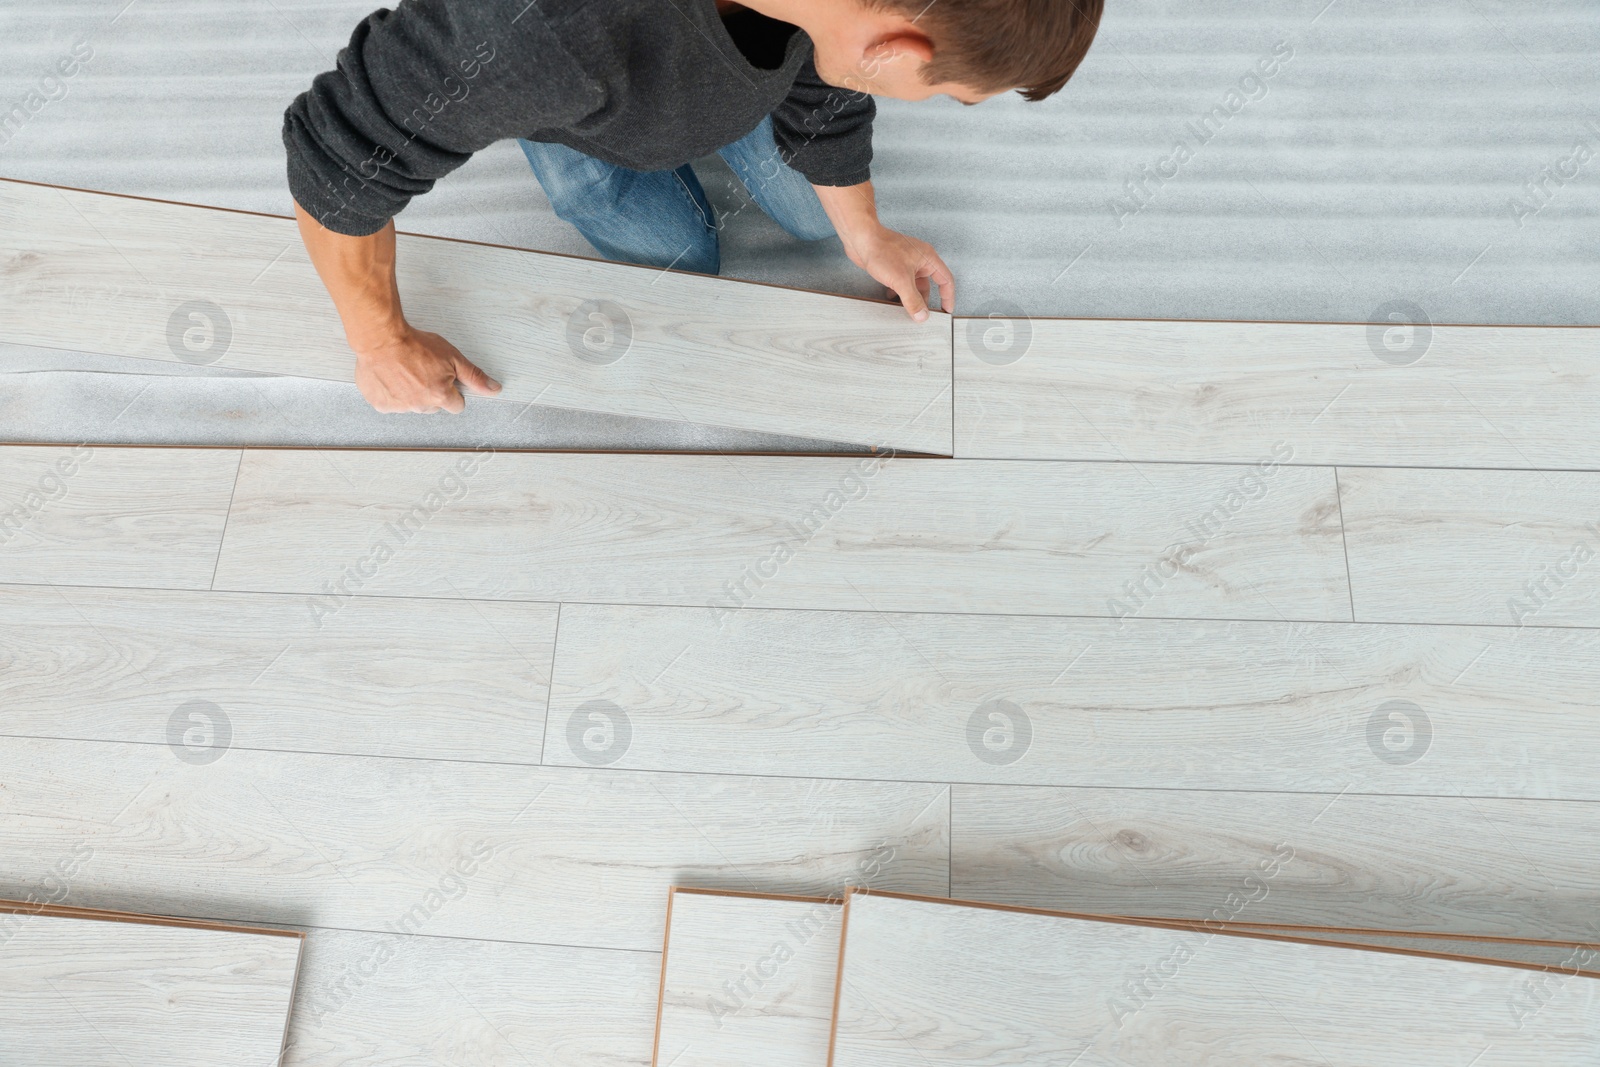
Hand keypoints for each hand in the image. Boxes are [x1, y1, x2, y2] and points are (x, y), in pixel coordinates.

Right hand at [352, 325, 500, 413]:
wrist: (381, 338)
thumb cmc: (414, 344)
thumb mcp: (452, 357)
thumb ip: (474, 376)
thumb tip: (493, 389)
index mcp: (440, 396)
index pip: (456, 405)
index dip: (453, 391)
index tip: (444, 379)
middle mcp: (420, 405)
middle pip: (434, 406)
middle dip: (432, 392)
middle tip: (423, 371)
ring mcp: (399, 407)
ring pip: (413, 405)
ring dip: (411, 393)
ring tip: (406, 371)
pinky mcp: (381, 404)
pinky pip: (392, 404)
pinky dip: (392, 392)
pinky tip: (392, 376)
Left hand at [842, 224, 954, 322]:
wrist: (860, 239)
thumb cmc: (881, 250)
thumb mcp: (901, 280)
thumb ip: (913, 300)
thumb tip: (922, 315)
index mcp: (927, 258)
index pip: (946, 280)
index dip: (948, 297)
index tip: (946, 311)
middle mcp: (919, 260)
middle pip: (928, 285)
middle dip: (924, 300)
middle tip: (921, 315)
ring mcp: (906, 262)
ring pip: (913, 285)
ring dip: (909, 297)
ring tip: (905, 309)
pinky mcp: (893, 265)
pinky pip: (901, 282)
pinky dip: (898, 292)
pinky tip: (891, 297)